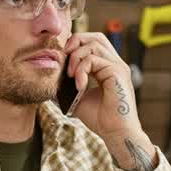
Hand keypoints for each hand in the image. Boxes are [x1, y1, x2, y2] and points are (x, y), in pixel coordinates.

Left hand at [63, 33, 157, 170]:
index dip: (76, 46)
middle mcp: (115, 64)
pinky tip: (79, 85)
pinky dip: (81, 70)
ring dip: (76, 57)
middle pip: (95, 37)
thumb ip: (69, 85)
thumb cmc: (100, 119)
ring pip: (93, 45)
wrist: (115, 133)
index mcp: (108, 68)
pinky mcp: (118, 72)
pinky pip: (93, 60)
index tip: (63, 61)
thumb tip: (52, 76)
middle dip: (76, 43)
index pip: (93, 43)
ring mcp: (118, 66)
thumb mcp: (78, 98)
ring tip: (70, 76)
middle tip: (64, 60)